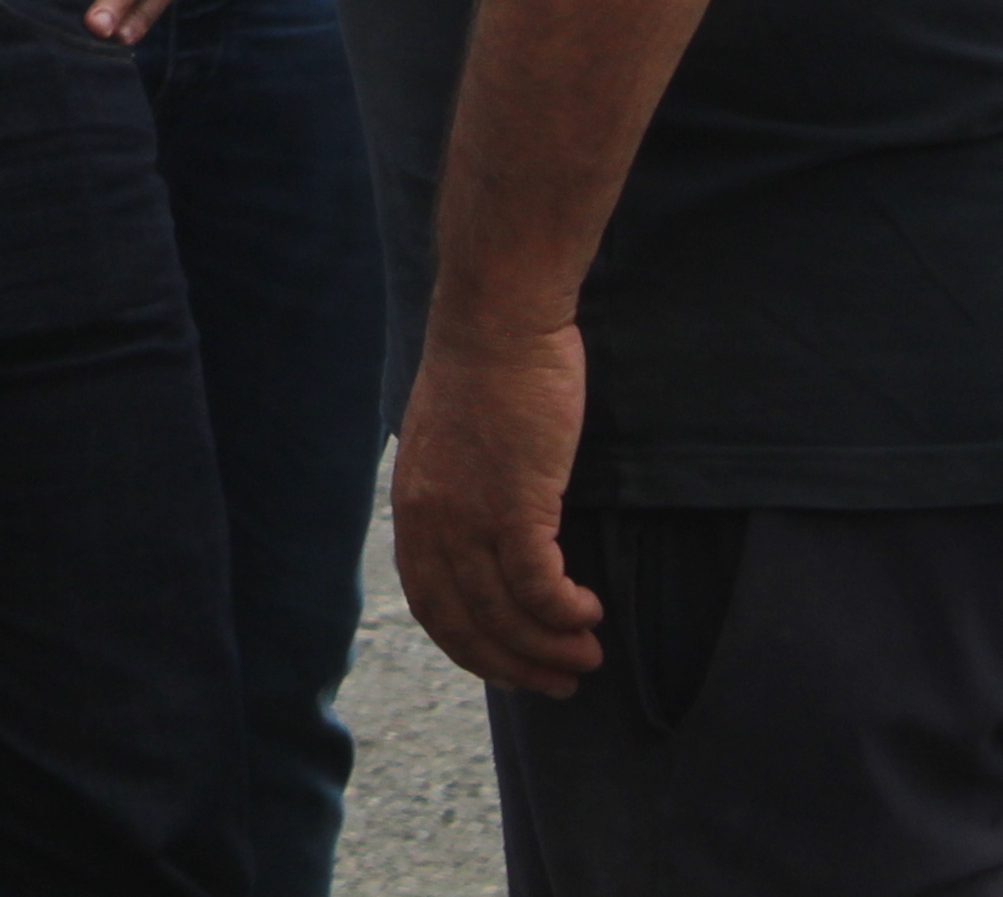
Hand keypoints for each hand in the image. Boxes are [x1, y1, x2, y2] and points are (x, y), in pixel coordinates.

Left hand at [392, 318, 605, 695]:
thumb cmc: (489, 372)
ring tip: (588, 656)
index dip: (471, 648)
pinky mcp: (514, 504)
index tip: (509, 667)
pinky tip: (589, 613)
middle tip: (558, 683)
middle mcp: (430, 522)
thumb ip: (461, 496)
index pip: (432, 605)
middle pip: (465, 624)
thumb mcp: (454, 445)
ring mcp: (468, 515)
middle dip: (513, 665)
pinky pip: (538, 586)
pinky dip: (565, 612)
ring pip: (506, 614)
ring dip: (551, 647)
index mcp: (413, 509)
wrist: (498, 320)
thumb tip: (488, 540)